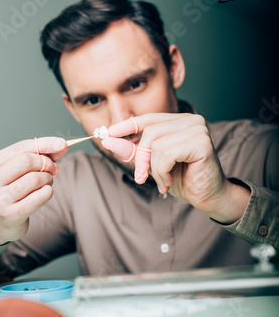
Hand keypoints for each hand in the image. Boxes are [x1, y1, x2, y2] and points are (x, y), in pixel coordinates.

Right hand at [0, 137, 66, 245]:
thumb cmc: (10, 191)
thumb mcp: (17, 171)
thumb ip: (38, 155)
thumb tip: (61, 145)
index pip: (19, 148)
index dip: (44, 144)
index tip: (61, 144)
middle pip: (26, 161)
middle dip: (45, 162)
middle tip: (52, 168)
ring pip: (34, 178)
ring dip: (48, 177)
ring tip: (47, 181)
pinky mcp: (11, 215)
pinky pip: (39, 196)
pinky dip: (48, 191)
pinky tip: (45, 192)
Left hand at [106, 114, 249, 222]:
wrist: (208, 198)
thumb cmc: (183, 179)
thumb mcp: (152, 163)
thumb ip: (133, 151)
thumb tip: (109, 140)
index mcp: (180, 121)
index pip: (148, 119)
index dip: (127, 126)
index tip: (107, 134)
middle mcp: (191, 120)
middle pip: (150, 132)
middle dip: (141, 157)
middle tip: (141, 176)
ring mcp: (198, 129)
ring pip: (157, 145)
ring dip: (154, 169)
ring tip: (163, 181)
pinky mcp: (202, 143)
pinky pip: (167, 155)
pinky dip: (163, 172)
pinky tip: (170, 182)